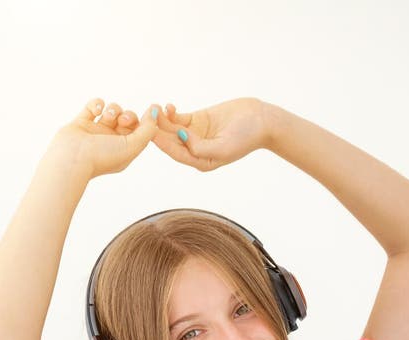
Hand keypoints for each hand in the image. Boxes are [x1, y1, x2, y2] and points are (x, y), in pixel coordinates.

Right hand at [50, 97, 159, 179]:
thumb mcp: (132, 146)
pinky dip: (97, 103)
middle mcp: (111, 142)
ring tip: (106, 117)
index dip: (144, 121)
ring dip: (112, 110)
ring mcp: (96, 132)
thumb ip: (147, 130)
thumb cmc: (102, 157)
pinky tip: (96, 110)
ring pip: (111, 111)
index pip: (140, 130)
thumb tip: (155, 112)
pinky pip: (93, 106)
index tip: (150, 111)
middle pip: (127, 118)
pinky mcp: (81, 123)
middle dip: (127, 115)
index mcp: (124, 151)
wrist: (72, 159)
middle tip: (122, 120)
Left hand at [152, 97, 268, 171]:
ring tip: (154, 108)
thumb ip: (201, 148)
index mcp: (201, 162)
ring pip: (172, 129)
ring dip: (162, 120)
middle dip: (158, 130)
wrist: (262, 120)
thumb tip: (181, 137)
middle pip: (171, 141)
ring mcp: (196, 135)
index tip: (150, 132)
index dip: (162, 143)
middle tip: (146, 117)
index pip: (176, 153)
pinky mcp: (198, 121)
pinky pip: (179, 118)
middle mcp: (195, 150)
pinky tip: (166, 107)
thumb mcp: (223, 148)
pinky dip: (171, 113)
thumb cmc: (246, 137)